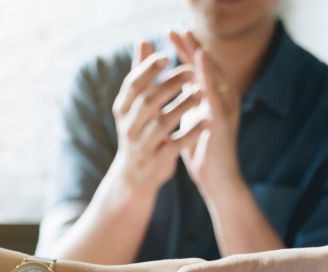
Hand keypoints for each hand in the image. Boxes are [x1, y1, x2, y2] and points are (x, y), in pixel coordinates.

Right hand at [111, 41, 206, 193]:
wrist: (135, 176)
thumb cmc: (139, 131)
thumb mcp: (135, 104)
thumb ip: (141, 73)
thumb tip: (143, 40)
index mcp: (122, 110)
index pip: (133, 85)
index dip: (148, 70)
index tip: (167, 56)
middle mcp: (128, 128)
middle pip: (148, 101)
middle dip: (170, 85)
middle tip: (191, 72)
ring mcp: (142, 146)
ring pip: (162, 123)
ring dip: (182, 106)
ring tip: (200, 94)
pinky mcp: (156, 162)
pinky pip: (175, 146)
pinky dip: (191, 134)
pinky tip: (205, 122)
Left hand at [169, 30, 243, 199]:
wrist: (216, 179)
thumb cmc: (203, 151)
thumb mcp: (191, 119)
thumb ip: (188, 100)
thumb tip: (178, 83)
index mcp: (213, 98)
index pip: (198, 68)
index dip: (185, 50)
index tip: (169, 33)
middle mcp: (222, 99)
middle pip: (207, 66)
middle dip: (191, 46)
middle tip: (175, 28)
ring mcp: (226, 108)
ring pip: (214, 75)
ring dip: (200, 54)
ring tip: (187, 37)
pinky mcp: (224, 120)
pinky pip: (216, 92)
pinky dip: (207, 75)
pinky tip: (199, 61)